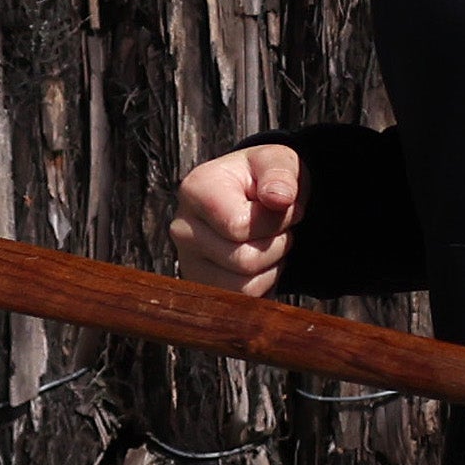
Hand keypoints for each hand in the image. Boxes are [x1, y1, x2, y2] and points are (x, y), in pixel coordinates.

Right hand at [173, 144, 304, 295]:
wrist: (252, 195)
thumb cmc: (264, 178)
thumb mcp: (277, 162)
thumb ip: (281, 173)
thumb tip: (280, 198)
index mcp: (195, 190)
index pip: (240, 227)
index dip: (275, 219)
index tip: (277, 203)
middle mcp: (182, 229)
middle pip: (244, 260)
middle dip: (277, 244)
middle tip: (277, 225)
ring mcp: (187, 261)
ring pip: (245, 287)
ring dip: (272, 266)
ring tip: (267, 240)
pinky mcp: (200, 285)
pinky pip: (242, 302)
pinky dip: (263, 284)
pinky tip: (260, 260)